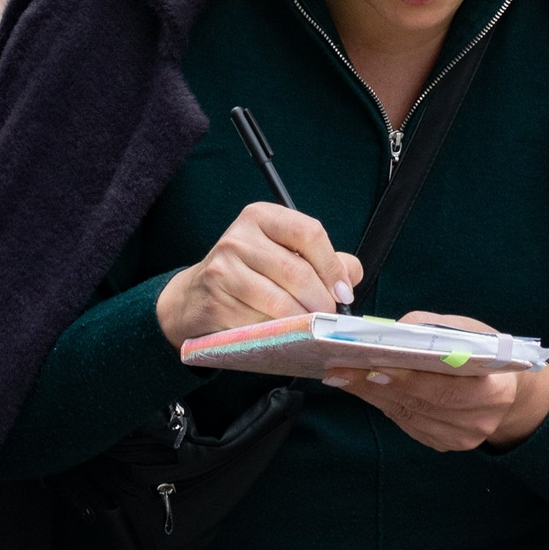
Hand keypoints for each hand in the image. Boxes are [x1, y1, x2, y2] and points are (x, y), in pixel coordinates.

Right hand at [156, 202, 363, 349]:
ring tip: (311, 326)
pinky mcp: (216, 301)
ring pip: (279, 300)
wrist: (196, 297)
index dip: (332, 266)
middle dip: (321, 299)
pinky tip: (281, 332)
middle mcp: (239, 237)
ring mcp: (223, 268)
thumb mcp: (282, 254)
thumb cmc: (249, 274)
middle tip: (330, 315)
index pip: (309, 232)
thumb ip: (323, 260)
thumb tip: (352, 274)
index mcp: (262, 217)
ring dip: (303, 319)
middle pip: (296, 270)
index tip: (344, 291)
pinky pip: (259, 322)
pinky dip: (277, 331)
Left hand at [322, 312, 548, 452]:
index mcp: (494, 391)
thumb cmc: (487, 351)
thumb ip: (433, 330)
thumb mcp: (470, 330)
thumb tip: (388, 332)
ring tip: (341, 376)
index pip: (444, 387)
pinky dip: (383, 404)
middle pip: (420, 404)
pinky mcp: (444, 444)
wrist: (511, 390)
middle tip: (341, 369)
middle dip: (376, 385)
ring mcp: (460, 438)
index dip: (407, 379)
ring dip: (371, 395)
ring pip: (407, 416)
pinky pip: (407, 423)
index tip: (372, 365)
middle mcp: (478, 422)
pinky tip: (362, 388)